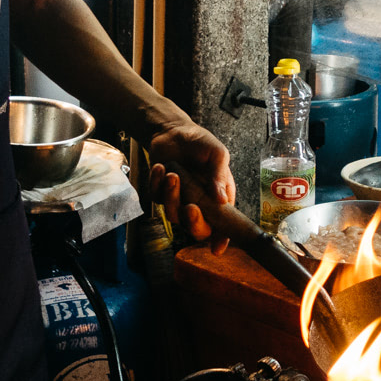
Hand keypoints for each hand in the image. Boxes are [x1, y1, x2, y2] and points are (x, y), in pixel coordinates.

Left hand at [144, 120, 233, 248]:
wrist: (174, 132)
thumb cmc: (201, 143)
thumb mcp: (217, 154)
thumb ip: (219, 176)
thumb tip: (221, 199)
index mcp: (219, 198)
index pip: (223, 225)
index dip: (221, 239)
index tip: (217, 249)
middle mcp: (200, 204)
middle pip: (198, 229)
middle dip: (194, 223)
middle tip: (191, 207)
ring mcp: (180, 201)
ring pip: (174, 215)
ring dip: (172, 196)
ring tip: (172, 174)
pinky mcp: (161, 193)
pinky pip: (157, 198)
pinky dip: (157, 183)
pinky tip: (161, 168)